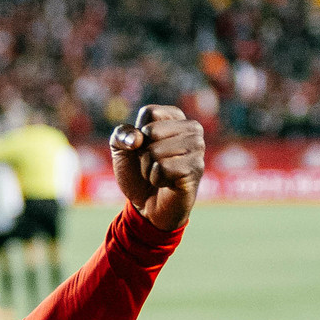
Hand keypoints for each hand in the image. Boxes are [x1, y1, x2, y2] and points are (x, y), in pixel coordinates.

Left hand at [109, 104, 205, 230]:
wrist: (146, 206)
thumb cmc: (137, 174)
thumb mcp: (121, 150)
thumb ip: (121, 135)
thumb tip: (136, 138)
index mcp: (175, 117)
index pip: (149, 112)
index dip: (137, 134)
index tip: (144, 148)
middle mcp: (192, 128)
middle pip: (151, 132)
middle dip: (143, 153)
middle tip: (153, 165)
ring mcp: (197, 148)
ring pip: (156, 151)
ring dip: (149, 168)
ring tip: (160, 174)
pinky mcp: (196, 168)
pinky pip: (163, 168)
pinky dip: (157, 179)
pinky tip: (167, 184)